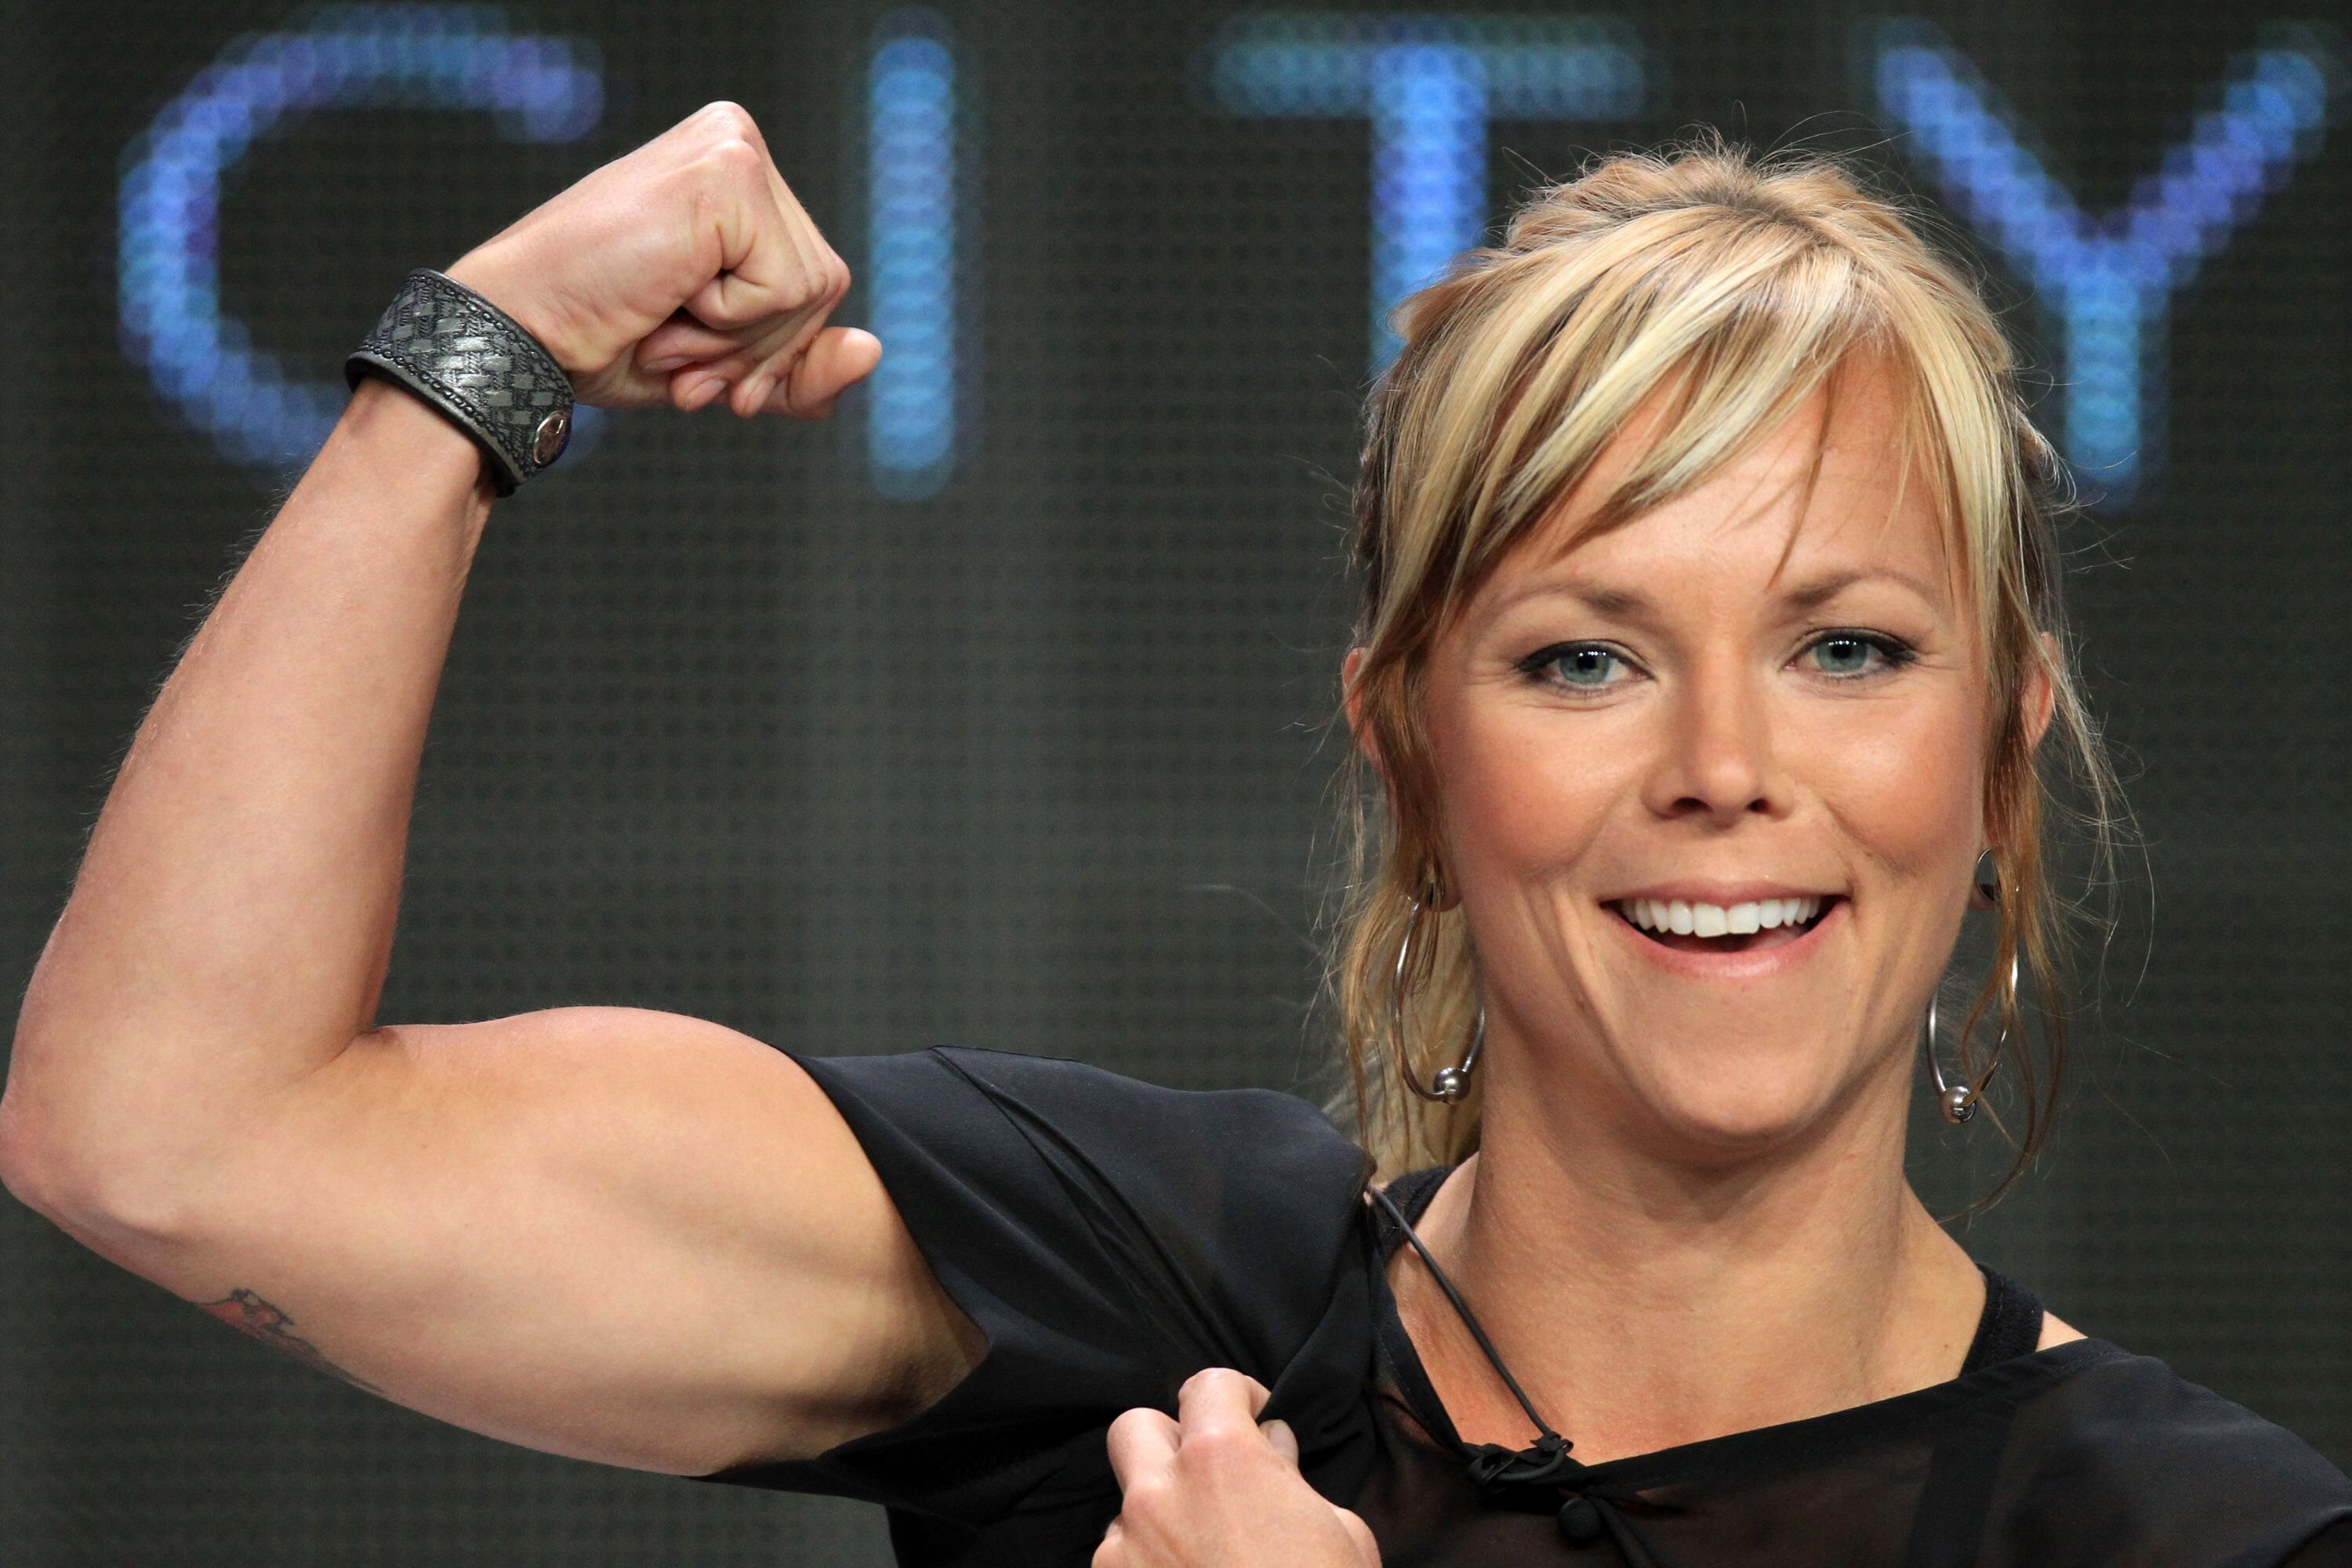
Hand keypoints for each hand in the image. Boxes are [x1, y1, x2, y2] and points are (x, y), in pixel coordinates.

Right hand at [442, 100, 877, 419]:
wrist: (522, 333)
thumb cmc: (604, 337)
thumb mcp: (722, 368)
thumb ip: (798, 370)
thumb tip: (872, 351)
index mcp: (739, 172)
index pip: (817, 281)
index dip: (768, 345)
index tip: (696, 356)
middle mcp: (739, 141)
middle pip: (824, 286)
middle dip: (755, 347)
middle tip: (672, 340)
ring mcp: (735, 149)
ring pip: (812, 289)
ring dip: (735, 339)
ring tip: (662, 317)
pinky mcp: (728, 173)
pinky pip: (785, 286)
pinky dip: (728, 319)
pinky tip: (665, 294)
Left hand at [1096, 1369, 1379, 1567]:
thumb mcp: (1340, 1530)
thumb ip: (1292, 1478)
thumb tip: (1272, 1448)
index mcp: (1221, 1460)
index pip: (1208, 1384)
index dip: (1237, 1396)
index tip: (1257, 1423)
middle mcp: (1160, 1493)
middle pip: (1136, 1427)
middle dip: (1172, 1440)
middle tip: (1211, 1474)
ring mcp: (1126, 1550)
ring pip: (1125, 1504)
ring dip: (1159, 1513)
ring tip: (1204, 1551)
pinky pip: (1121, 1561)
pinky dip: (1148, 1565)